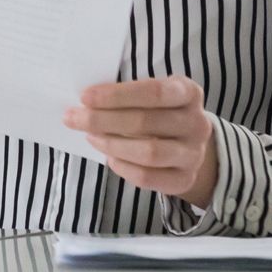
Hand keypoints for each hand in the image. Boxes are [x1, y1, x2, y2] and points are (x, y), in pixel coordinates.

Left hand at [65, 76, 217, 206]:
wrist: (186, 143)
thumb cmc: (157, 110)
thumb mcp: (149, 93)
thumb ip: (125, 93)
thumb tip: (85, 101)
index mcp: (189, 93)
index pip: (153, 92)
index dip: (117, 95)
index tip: (85, 96)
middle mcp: (197, 123)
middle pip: (146, 122)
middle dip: (102, 120)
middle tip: (73, 118)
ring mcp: (194, 154)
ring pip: (149, 152)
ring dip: (111, 144)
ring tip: (90, 137)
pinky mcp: (185, 179)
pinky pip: (149, 177)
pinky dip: (123, 167)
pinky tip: (109, 157)